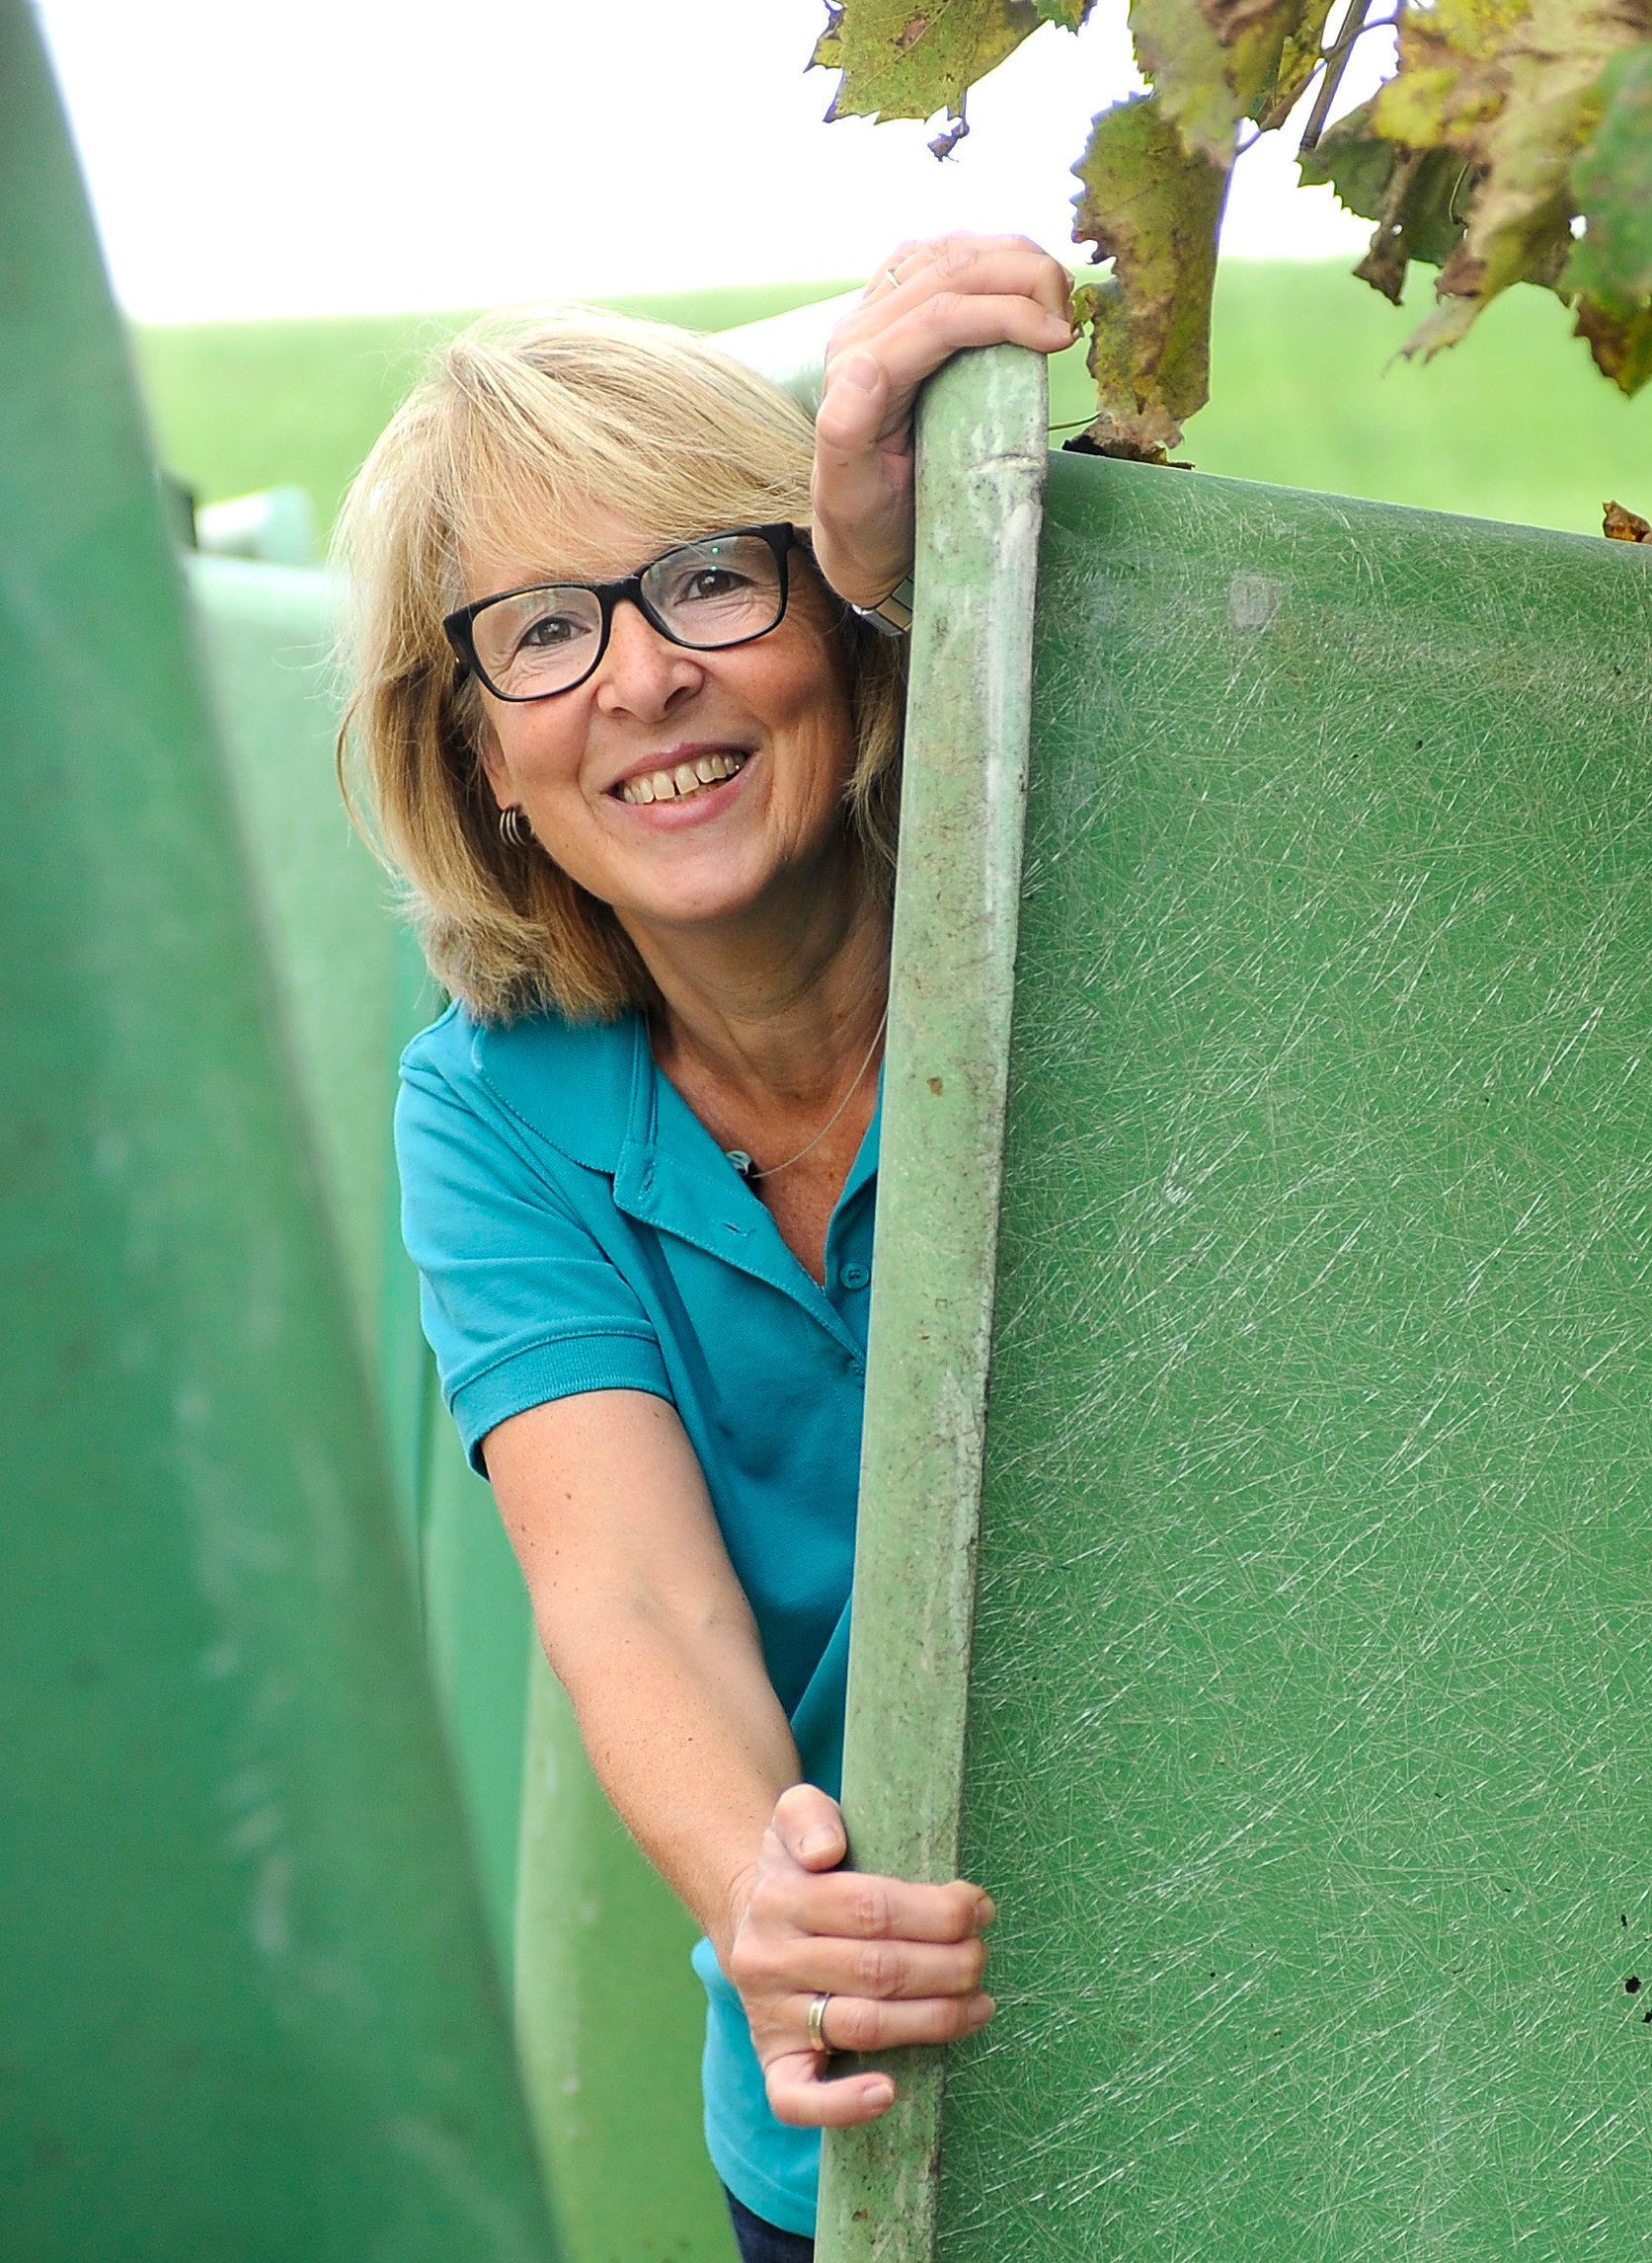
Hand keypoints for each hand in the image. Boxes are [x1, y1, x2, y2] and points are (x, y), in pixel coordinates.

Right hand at [723, 1783, 996, 2128]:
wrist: (749, 1916)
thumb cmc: (797, 1867)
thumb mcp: (796, 1818)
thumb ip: (808, 1816)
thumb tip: (826, 1851)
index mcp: (780, 1898)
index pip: (869, 1908)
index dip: (935, 1912)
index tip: (978, 1908)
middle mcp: (769, 1960)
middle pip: (877, 1969)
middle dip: (948, 1965)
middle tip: (982, 1956)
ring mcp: (770, 2016)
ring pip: (860, 2026)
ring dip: (933, 2019)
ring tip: (979, 2003)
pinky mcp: (774, 2062)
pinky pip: (795, 2098)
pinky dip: (842, 2104)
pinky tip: (889, 2092)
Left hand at [809, 233, 1074, 613]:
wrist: (859, 526)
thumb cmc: (868, 519)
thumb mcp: (851, 491)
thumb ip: (846, 429)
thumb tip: (865, 367)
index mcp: (855, 365)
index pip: (940, 315)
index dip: (1007, 314)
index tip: (1062, 337)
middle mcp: (862, 328)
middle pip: (949, 269)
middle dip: (1022, 277)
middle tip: (1071, 315)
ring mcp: (877, 312)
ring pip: (950, 252)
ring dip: (1013, 258)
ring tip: (1059, 295)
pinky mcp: (894, 309)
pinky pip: (941, 258)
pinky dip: (990, 255)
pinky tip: (1022, 275)